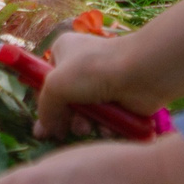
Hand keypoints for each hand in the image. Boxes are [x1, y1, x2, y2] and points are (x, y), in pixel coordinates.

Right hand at [35, 29, 172, 139]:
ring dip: (84, 125)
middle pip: (65, 101)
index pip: (46, 82)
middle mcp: (82, 66)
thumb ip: (44, 108)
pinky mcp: (120, 101)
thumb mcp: (55, 85)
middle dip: (66, 119)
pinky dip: (104, 127)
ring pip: (85, 114)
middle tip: (65, 132)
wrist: (140, 74)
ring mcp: (102, 84)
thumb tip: (46, 128)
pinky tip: (106, 129)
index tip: (43, 130)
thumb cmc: (93, 71)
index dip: (44, 106)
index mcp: (64, 51)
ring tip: (87, 128)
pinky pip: (105, 120)